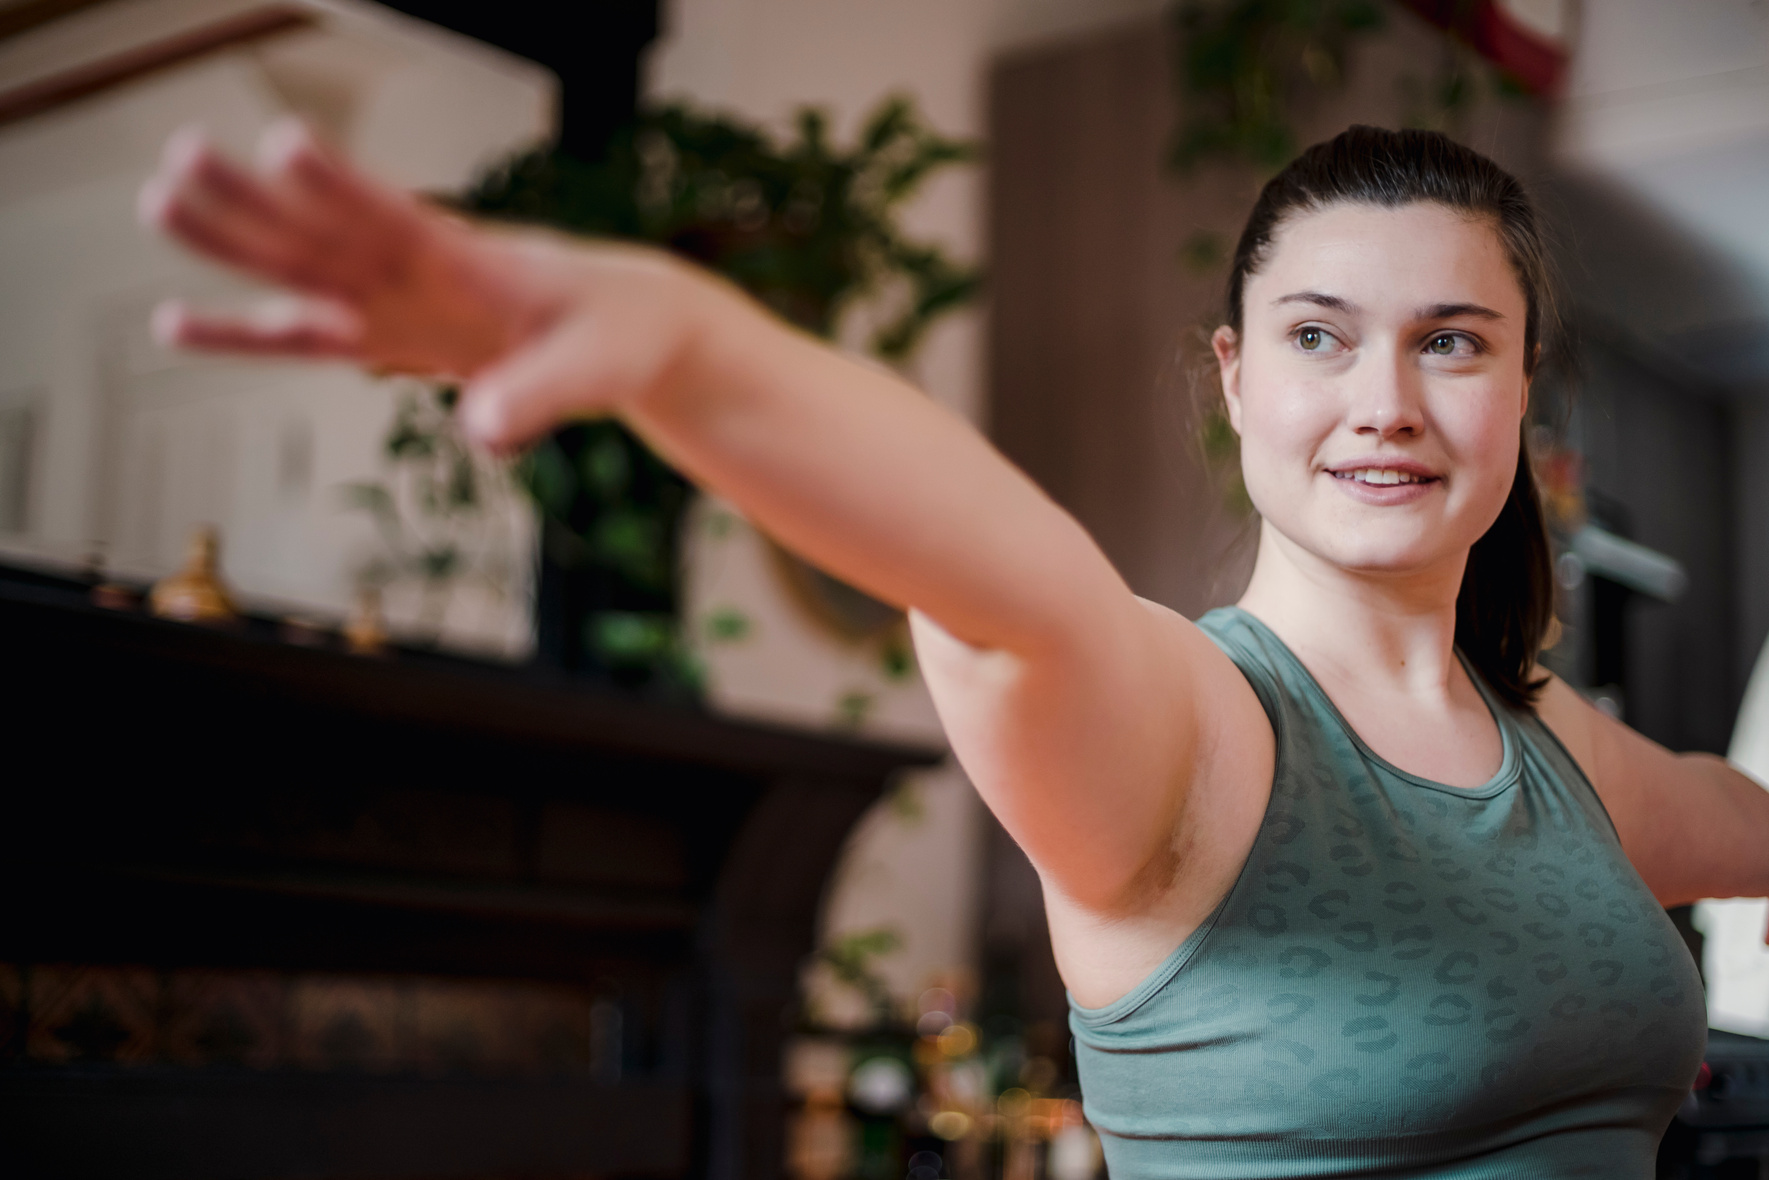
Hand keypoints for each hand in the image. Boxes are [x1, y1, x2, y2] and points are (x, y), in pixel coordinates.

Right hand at [138, 120, 729, 451]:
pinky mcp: (391, 337)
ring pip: (303, 268)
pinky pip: (308, 334)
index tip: (289, 147)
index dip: (346, 187)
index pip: (401, 219)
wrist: (628, 331)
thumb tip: (481, 430)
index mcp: (474, 263)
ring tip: (159, 201)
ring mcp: (399, 304)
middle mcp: (423, 275)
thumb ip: (541, 394)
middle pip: (327, 234)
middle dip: (258, 204)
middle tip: (181, 159)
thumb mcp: (598, 367)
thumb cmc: (618, 334)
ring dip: (236, 241)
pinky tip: (179, 323)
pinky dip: (247, 333)